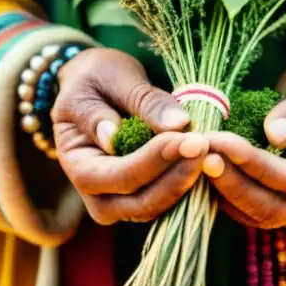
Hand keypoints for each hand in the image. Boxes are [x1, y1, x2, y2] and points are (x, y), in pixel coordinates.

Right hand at [51, 48, 208, 224]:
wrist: (98, 84)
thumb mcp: (113, 78)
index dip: (154, 161)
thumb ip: (142, 101)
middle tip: (204, 145)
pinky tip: (208, 160)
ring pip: (156, 208)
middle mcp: (94, 193)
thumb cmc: (98, 78)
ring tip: (208, 149)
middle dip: (175, 177)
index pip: (117, 176)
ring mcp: (118, 201)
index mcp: (77, 163)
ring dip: (185, 183)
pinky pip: (167, 202)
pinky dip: (189, 184)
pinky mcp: (142, 196)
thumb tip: (174, 125)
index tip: (187, 137)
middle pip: (138, 203)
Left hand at [203, 50, 285, 226]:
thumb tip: (273, 134)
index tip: (224, 142)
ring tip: (195, 154)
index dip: (260, 166)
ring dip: (223, 188)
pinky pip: (246, 204)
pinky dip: (223, 188)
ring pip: (256, 213)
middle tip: (202, 151)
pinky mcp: (278, 195)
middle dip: (235, 183)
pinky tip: (200, 162)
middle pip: (275, 208)